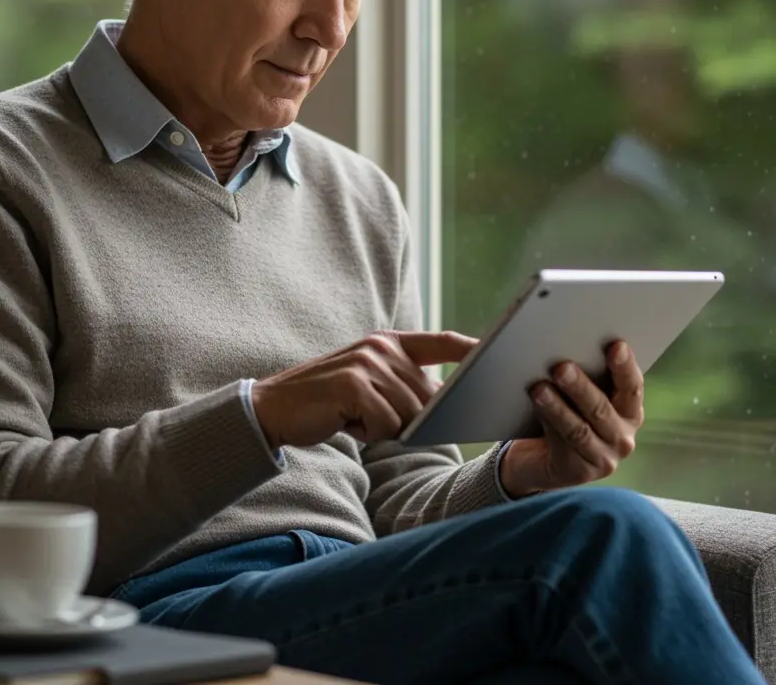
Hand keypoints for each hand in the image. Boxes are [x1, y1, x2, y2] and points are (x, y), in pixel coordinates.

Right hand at [251, 331, 477, 448]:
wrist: (276, 408)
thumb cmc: (329, 403)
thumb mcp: (368, 384)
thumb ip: (403, 385)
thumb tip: (446, 403)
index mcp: (389, 342)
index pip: (441, 341)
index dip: (472, 347)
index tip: (499, 352)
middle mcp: (381, 347)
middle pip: (428, 395)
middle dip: (407, 418)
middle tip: (367, 416)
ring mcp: (367, 363)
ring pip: (408, 414)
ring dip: (383, 428)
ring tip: (353, 416)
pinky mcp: (354, 384)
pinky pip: (386, 425)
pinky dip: (368, 433)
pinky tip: (344, 421)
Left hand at [499, 340, 643, 497]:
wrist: (539, 459)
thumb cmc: (563, 414)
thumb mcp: (577, 395)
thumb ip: (583, 374)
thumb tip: (564, 339)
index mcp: (629, 411)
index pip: (632, 387)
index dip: (624, 366)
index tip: (615, 345)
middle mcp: (623, 437)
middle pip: (602, 408)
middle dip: (581, 386)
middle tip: (561, 366)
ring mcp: (603, 458)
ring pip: (579, 428)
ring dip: (558, 407)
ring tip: (539, 388)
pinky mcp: (578, 472)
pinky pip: (562, 444)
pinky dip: (547, 422)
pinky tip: (535, 405)